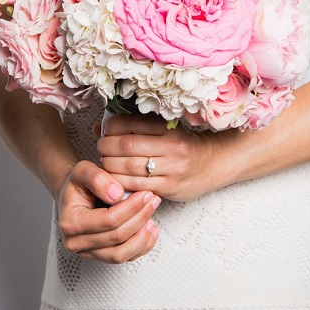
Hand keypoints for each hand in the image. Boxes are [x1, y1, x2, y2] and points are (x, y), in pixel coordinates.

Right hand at [57, 160, 160, 262]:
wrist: (74, 196)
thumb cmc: (79, 184)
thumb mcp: (83, 171)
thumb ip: (97, 178)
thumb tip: (117, 194)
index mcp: (70, 222)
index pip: (108, 220)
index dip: (132, 207)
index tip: (146, 193)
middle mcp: (75, 242)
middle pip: (117, 237)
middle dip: (140, 217)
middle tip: (153, 200)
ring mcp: (88, 253)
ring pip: (121, 254)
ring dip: (142, 236)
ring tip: (152, 217)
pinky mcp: (100, 257)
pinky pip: (125, 258)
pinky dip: (142, 246)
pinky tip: (150, 230)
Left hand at [96, 114, 232, 201]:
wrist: (212, 164)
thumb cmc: (182, 145)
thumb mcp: (162, 130)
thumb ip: (132, 127)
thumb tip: (97, 128)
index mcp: (167, 128)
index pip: (129, 123)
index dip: (110, 127)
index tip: (105, 131)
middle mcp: (171, 146)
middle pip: (126, 145)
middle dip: (105, 147)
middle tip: (101, 148)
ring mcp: (171, 168)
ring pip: (128, 166)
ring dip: (109, 165)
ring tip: (105, 163)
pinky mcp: (170, 187)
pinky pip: (136, 185)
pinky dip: (119, 182)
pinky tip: (113, 179)